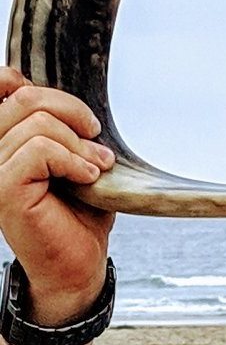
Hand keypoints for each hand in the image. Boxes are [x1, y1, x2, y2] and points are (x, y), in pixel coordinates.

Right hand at [0, 68, 115, 324]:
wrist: (79, 261)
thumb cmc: (79, 211)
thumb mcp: (76, 157)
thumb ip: (64, 125)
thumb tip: (69, 99)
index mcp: (5, 137)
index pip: (3, 83)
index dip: (40, 88)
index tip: (81, 121)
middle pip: (25, 97)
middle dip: (73, 113)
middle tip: (97, 141)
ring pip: (36, 123)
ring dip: (79, 145)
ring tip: (96, 168)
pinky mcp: (4, 188)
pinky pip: (39, 150)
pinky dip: (73, 160)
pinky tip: (89, 178)